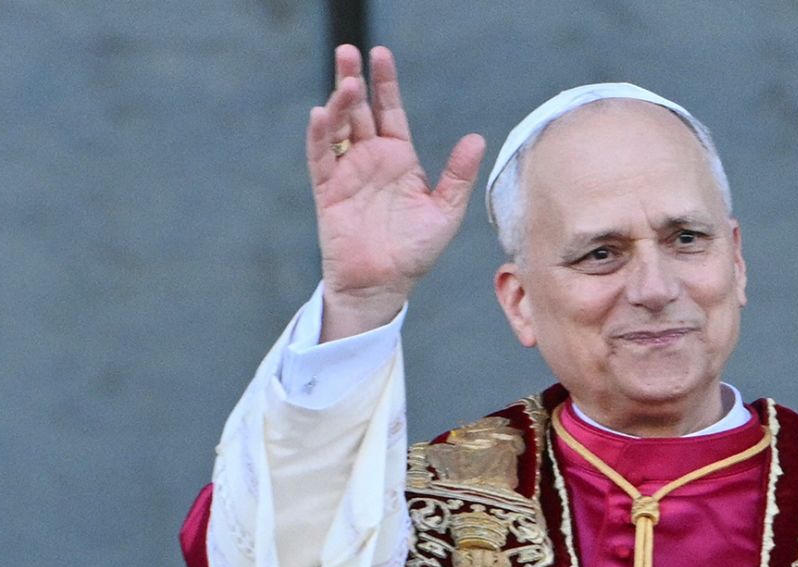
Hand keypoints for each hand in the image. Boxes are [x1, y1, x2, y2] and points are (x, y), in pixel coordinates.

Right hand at [307, 45, 485, 340]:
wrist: (385, 285)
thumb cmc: (415, 251)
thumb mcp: (446, 211)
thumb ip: (458, 175)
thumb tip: (477, 139)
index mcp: (399, 158)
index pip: (390, 111)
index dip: (385, 83)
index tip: (380, 55)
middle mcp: (371, 159)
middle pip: (359, 110)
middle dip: (353, 80)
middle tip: (349, 50)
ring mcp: (348, 173)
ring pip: (339, 128)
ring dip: (339, 104)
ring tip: (345, 82)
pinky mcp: (329, 192)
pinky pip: (321, 158)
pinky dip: (319, 137)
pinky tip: (321, 114)